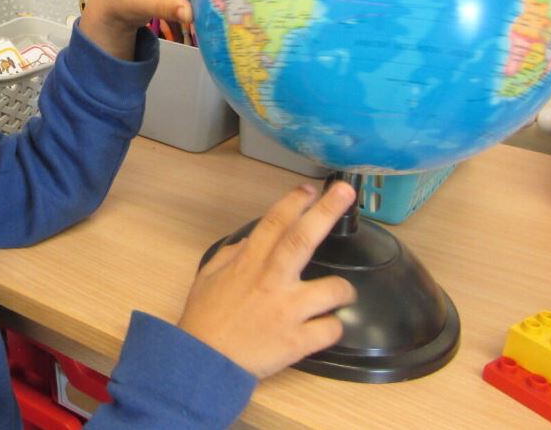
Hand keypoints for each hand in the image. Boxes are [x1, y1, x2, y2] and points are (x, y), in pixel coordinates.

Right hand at [176, 181, 357, 378]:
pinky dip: (330, 328)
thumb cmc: (204, 320)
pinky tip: (321, 329)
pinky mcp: (298, 340)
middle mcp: (271, 281)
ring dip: (342, 290)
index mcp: (249, 264)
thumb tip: (249, 241)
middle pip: (303, 239)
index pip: (274, 223)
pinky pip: (331, 329)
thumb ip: (230, 255)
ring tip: (339, 295)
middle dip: (327, 211)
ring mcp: (288, 310)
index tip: (310, 188)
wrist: (203, 362)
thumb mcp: (208, 278)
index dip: (294, 202)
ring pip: (334, 289)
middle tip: (346, 191)